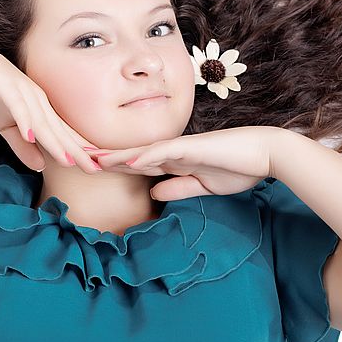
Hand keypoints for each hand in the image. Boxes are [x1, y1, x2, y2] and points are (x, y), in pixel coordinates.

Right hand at [0, 34, 102, 172]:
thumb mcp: (5, 126)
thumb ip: (22, 146)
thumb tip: (40, 167)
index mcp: (40, 108)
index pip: (62, 133)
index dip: (79, 150)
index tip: (96, 168)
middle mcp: (37, 99)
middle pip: (58, 129)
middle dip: (77, 150)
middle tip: (95, 169)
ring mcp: (22, 91)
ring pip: (41, 121)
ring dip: (54, 141)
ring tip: (68, 160)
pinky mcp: (4, 86)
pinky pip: (17, 105)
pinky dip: (24, 121)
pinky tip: (31, 136)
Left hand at [89, 127, 281, 200]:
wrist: (265, 155)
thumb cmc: (237, 167)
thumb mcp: (202, 186)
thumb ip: (178, 188)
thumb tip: (154, 194)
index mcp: (173, 161)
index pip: (137, 164)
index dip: (113, 167)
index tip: (90, 169)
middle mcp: (171, 151)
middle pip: (131, 155)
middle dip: (104, 158)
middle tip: (75, 158)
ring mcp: (181, 147)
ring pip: (141, 150)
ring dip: (116, 155)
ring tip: (91, 160)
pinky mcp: (193, 147)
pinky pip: (165, 151)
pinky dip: (146, 156)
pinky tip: (128, 161)